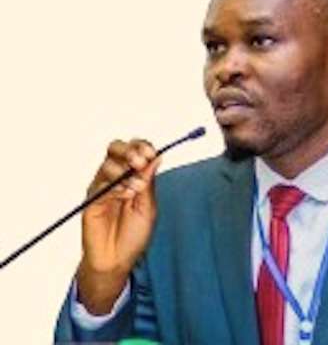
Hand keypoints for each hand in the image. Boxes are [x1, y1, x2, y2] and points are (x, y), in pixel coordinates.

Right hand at [77, 138, 160, 313]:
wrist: (117, 260)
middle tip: (140, 163)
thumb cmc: (133, 235)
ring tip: (134, 190)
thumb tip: (157, 157)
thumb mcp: (148, 207)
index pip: (135, 149)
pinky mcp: (91, 199)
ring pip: (107, 163)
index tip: (151, 153)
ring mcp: (102, 186)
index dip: (143, 146)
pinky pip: (99, 183)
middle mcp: (116, 177)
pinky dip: (114, 185)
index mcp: (133, 175)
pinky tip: (124, 195)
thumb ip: (149, 182)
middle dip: (130, 151)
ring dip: (124, 171)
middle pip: (116, 147)